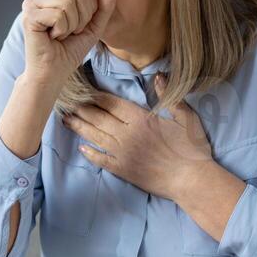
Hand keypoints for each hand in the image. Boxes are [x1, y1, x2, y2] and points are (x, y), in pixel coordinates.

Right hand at [20, 0, 120, 91]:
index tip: (77, 24)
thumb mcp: (94, 25)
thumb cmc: (70, 49)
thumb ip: (104, 4)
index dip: (89, 8)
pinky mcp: (29, 16)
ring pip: (68, 2)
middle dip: (82, 16)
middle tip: (69, 31)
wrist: (53, 73)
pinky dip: (62, 30)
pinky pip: (58, 15)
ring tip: (60, 34)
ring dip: (71, 25)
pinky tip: (51, 37)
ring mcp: (31, 3)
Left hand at [61, 73, 214, 199]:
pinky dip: (90, 154)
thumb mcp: (185, 116)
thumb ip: (169, 95)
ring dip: (79, 127)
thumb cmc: (191, 147)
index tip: (84, 89)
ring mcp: (122, 153)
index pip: (111, 103)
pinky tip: (81, 148)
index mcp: (140, 119)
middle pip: (98, 118)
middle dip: (81, 109)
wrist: (191, 180)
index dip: (96, 96)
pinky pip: (101, 160)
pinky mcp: (123, 170)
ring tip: (65, 119)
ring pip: (95, 137)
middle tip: (66, 102)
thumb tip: (158, 76)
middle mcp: (126, 135)